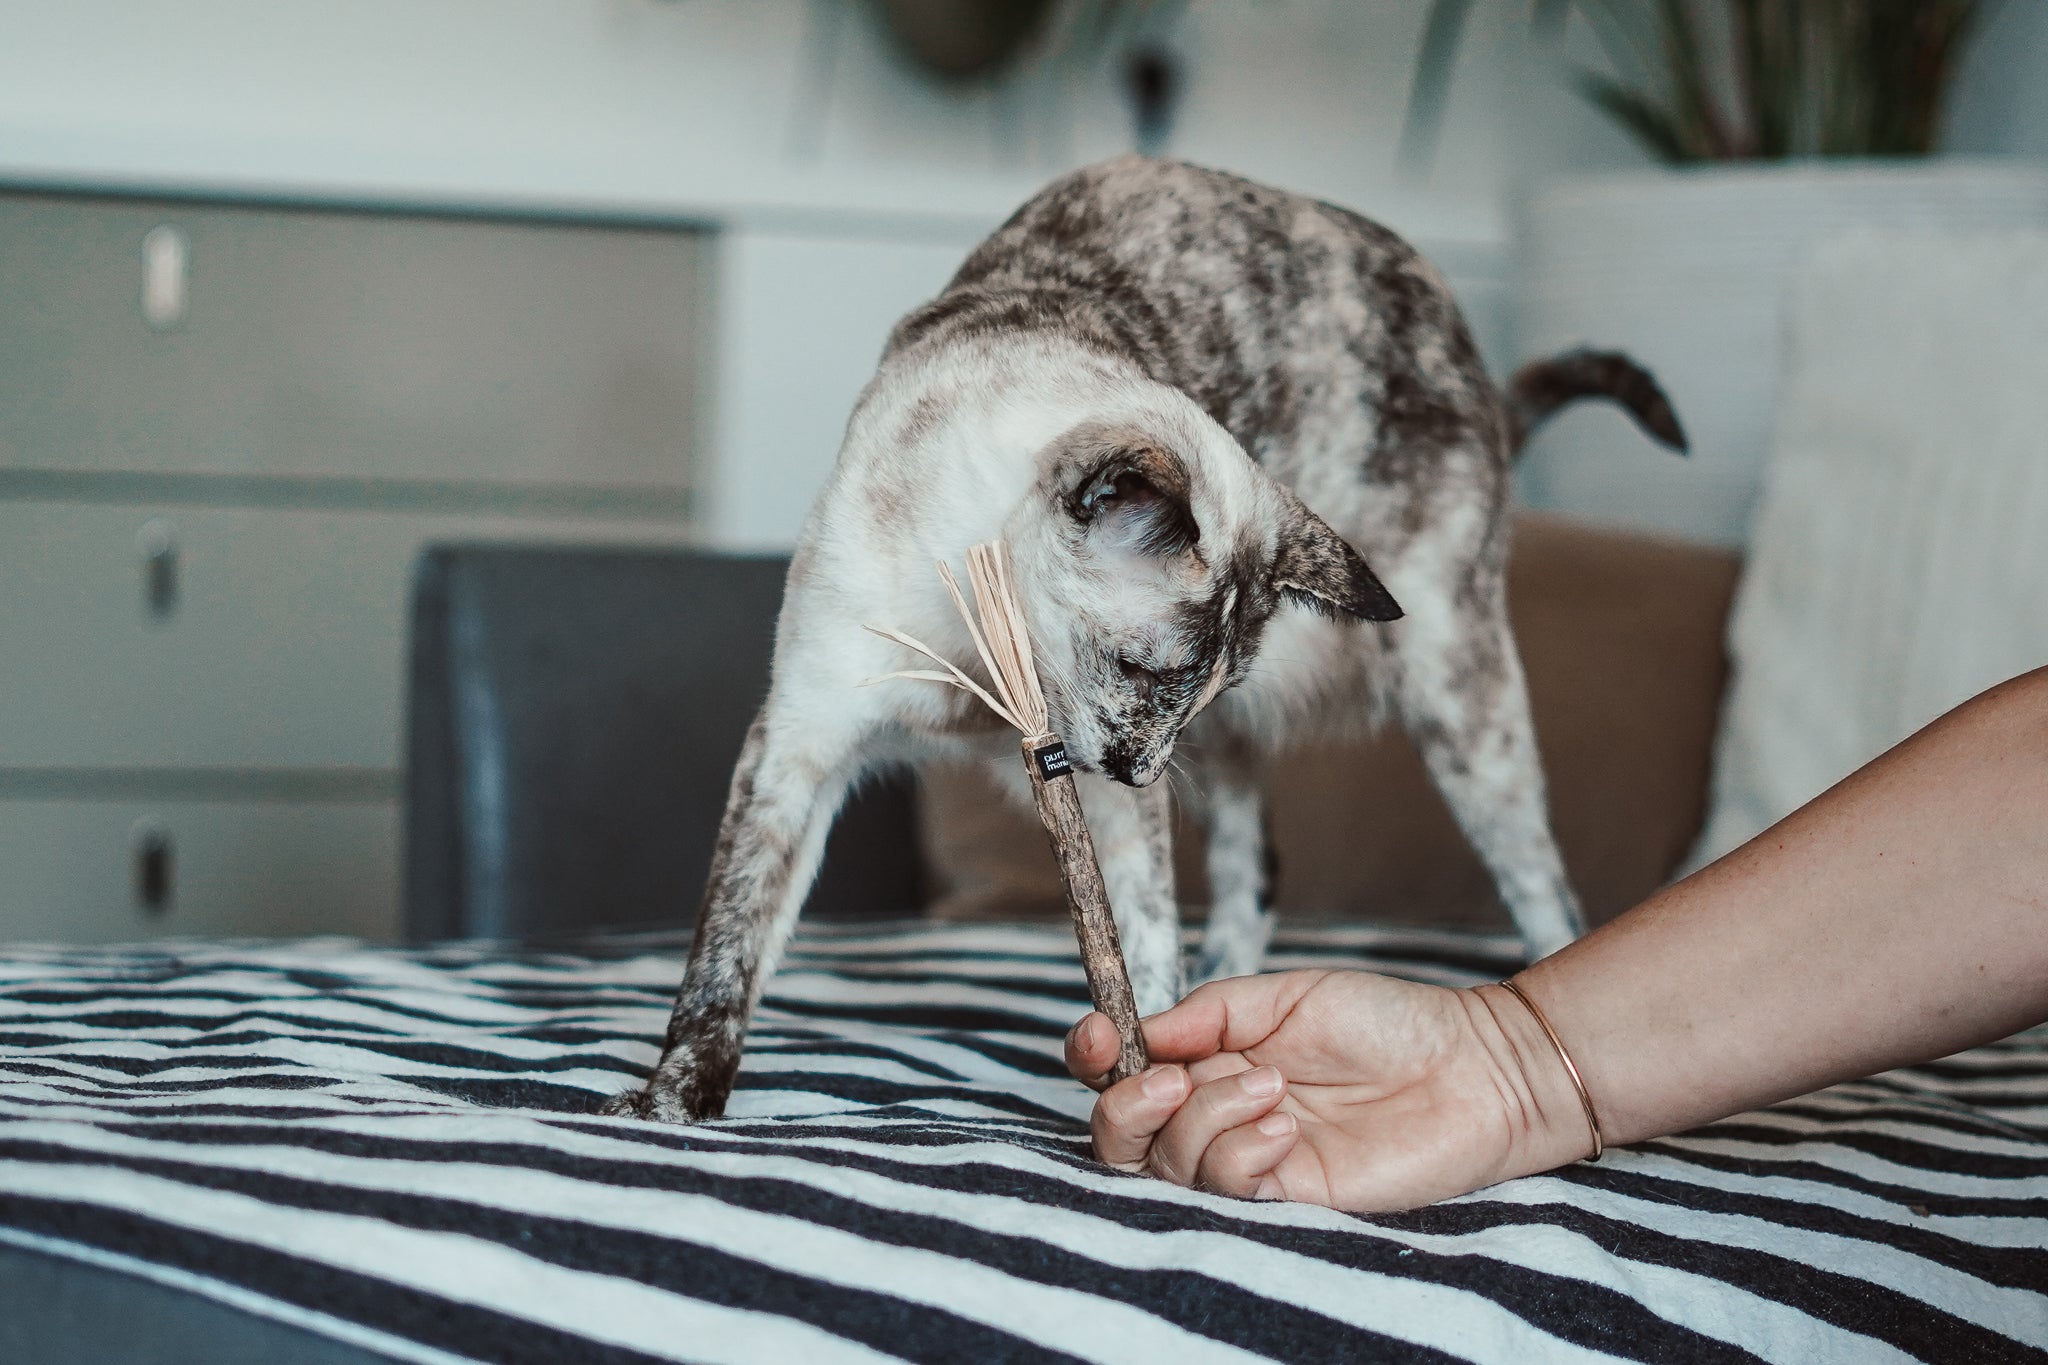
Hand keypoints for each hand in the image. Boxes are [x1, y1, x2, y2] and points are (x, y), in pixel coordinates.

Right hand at [1065, 971, 1592, 1211]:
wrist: (1473, 1066)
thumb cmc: (1389, 1021)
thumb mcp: (1286, 994)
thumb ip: (1209, 1013)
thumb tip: (1138, 1032)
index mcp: (1209, 1061)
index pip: (1122, 1072)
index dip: (1094, 1056)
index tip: (1100, 1034)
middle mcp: (1216, 1115)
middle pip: (1122, 1137)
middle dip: (1127, 1106)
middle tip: (1172, 1078)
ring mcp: (1249, 1161)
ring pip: (1169, 1165)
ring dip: (1206, 1120)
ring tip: (1272, 1087)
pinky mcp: (1288, 1200)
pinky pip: (1227, 1190)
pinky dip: (1238, 1154)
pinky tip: (1284, 1127)